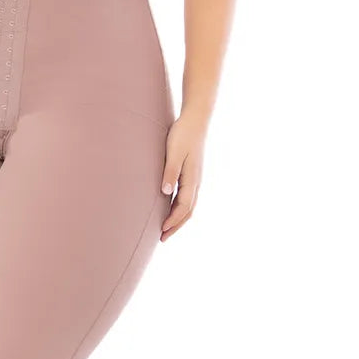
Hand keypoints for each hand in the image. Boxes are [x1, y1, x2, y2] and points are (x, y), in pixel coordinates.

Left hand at [159, 111, 206, 240]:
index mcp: (192, 179)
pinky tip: (171, 208)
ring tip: (166, 228)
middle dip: (176, 226)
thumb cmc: (183, 135)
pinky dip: (180, 208)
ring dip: (178, 219)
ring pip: (189, 205)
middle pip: (188, 211)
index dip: (173, 221)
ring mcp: (196, 178)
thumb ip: (170, 172)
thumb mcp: (174, 153)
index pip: (184, 207)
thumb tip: (166, 193)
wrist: (195, 120)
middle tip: (162, 239)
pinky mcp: (192, 174)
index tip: (162, 232)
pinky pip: (188, 197)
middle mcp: (196, 182)